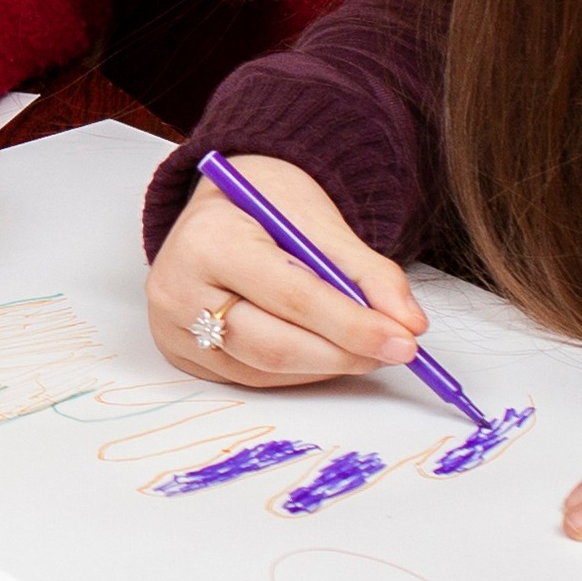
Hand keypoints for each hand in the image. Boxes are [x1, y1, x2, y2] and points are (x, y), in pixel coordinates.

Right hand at [144, 156, 428, 383]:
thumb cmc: (264, 206)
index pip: (292, 297)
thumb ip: (369, 273)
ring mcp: (172, 327)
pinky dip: (300, 371)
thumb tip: (409, 325)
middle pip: (274, 345)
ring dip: (326, 365)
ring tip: (366, 348)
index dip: (353, 325)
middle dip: (344, 354)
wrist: (220, 203)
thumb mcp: (319, 221)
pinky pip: (252, 377)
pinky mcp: (180, 353)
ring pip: (265, 370)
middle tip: (396, 351)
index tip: (404, 340)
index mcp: (208, 240)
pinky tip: (326, 351)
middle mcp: (177, 288)